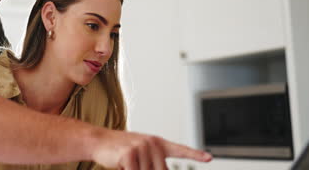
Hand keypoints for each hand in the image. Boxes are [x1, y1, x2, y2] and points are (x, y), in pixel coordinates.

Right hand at [91, 130, 211, 169]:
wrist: (99, 141)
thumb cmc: (121, 150)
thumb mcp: (141, 155)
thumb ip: (154, 164)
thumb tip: (163, 169)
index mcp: (157, 143)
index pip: (179, 150)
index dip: (195, 155)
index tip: (208, 158)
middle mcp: (153, 143)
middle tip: (134, 165)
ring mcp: (142, 147)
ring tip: (126, 163)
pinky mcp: (130, 154)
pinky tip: (121, 164)